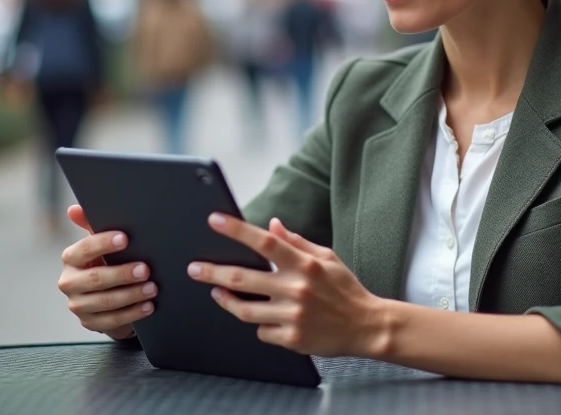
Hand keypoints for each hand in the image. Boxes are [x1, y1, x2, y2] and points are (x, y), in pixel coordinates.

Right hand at [58, 205, 157, 339]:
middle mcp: (69, 282)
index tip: (126, 238)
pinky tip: (149, 306)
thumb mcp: (101, 245)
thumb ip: (91, 225)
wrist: (105, 297)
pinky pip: (112, 320)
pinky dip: (133, 313)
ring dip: (131, 295)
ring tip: (152, 288)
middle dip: (122, 274)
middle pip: (96, 279)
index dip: (104, 243)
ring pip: (105, 301)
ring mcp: (78, 305)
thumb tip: (74, 209)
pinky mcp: (90, 323)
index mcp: (71, 259)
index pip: (84, 249)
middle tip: (146, 269)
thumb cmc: (105, 262)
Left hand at [188, 214, 386, 357]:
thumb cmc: (345, 289)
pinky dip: (258, 323)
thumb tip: (272, 224)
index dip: (238, 231)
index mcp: (304, 264)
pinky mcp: (292, 339)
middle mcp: (296, 289)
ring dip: (226, 300)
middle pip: (243, 278)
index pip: (265, 242)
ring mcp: (292, 316)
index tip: (215, 221)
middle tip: (194, 268)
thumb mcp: (326, 257)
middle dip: (213, 272)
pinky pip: (261, 330)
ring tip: (216, 292)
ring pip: (244, 309)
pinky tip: (261, 317)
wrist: (366, 326)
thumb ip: (297, 242)